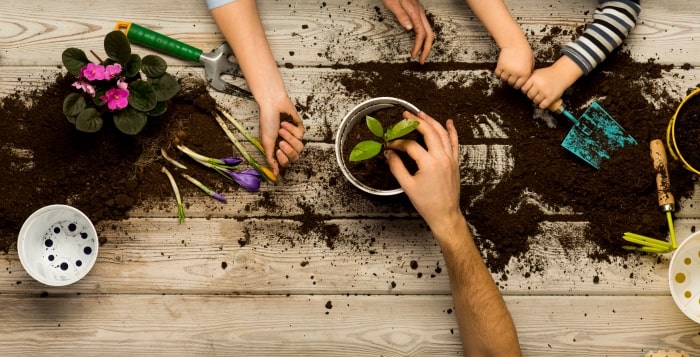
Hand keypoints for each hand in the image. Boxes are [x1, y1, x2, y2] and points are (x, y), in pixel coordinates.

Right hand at [258, 97, 304, 174]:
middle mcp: (286, 145)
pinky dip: (292, 129)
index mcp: (277, 149)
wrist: (273, 105)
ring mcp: (293, 137)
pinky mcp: (299, 129)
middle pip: (295, 157)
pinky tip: (285, 123)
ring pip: (299, 147)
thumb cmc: (267, 121)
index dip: (284, 159)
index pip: (285, 163)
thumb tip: (275, 174)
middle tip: (281, 142)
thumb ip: (270, 158)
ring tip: (281, 129)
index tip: (278, 151)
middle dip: (288, 149)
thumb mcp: (266, 142)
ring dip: (290, 138)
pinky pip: (300, 135)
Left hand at [381, 0, 433, 63]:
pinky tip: (419, 43)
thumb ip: (401, 15)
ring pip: (428, 31)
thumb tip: (410, 28)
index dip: (418, 46)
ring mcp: (419, 12)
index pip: (421, 33)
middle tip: (421, 61)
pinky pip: (424, 27)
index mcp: (415, 11)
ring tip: (421, 55)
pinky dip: (423, 38)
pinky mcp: (417, 12)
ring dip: (426, 45)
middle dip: (427, 49)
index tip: (414, 56)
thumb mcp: (392, 3)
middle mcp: (420, 12)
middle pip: (429, 34)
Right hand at [384, 111, 461, 229]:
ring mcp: (450, 159)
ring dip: (432, 121)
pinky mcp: (455, 162)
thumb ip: (396, 167)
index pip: (410, 145)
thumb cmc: (427, 204)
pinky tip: (449, 123)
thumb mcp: (407, 186)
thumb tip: (389, 154)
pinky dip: (452, 131)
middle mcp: (442, 158)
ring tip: (422, 114)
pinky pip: (454, 142)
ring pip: (442, 134)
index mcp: (429, 164)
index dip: (398, 143)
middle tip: (406, 115)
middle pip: (429, 132)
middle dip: (416, 121)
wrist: (445, 214)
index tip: (390, 144)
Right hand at [494, 45, 533, 88]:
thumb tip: (525, 81)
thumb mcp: (531, 63)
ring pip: (504, 79)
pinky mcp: (501, 66)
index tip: (515, 82)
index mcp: (525, 73)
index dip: (517, 84)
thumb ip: (528, 72)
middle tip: (511, 75)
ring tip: (507, 71)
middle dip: (511, 80)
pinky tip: (502, 68)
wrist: (515, 43)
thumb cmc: (524, 52)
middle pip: (510, 83)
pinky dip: (499, 72)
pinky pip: (498, 74)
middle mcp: (516, 73)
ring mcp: (508, 70)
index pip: (519, 85)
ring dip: (505, 76)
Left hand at [521, 55, 583, 108]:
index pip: (523, 89)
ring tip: (540, 96)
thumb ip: (528, 79)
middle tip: (536, 92)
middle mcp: (539, 85)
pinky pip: (542, 105)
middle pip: (529, 95)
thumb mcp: (536, 73)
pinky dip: (542, 104)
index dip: (526, 90)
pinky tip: (544, 100)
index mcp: (534, 78)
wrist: (561, 74)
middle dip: (531, 95)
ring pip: (535, 101)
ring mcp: (545, 92)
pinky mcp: (551, 97)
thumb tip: (518, 85)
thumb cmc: (548, 74)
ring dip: (537, 100)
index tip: (528, 89)